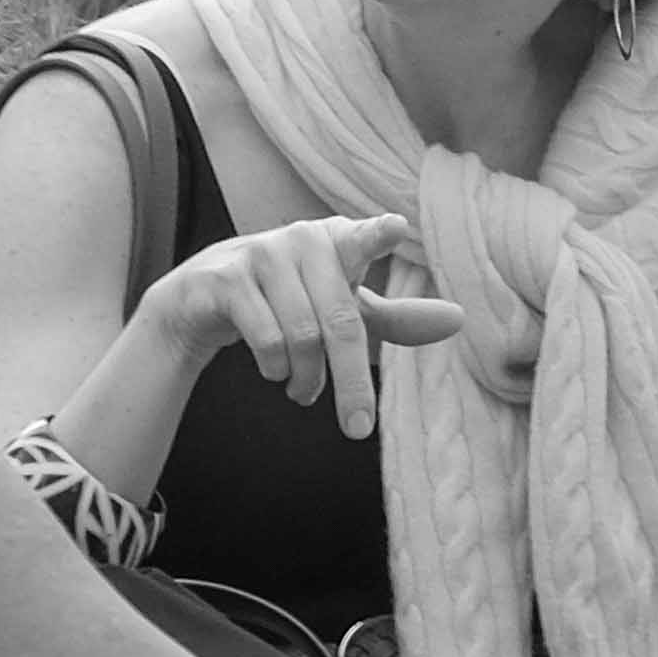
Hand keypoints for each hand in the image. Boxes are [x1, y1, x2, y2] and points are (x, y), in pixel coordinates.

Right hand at [139, 213, 465, 439]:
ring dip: (305, 378)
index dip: (377, 235)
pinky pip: (266, 339)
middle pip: (341, 322)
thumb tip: (457, 319)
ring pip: (302, 337)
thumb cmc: (288, 301)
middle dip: (351, 383)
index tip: (394, 228)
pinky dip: (275, 369)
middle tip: (358, 428)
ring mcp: (260, 254)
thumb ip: (394, 317)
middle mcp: (301, 239)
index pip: (362, 238)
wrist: (200, 301)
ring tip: (302, 390)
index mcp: (337, 240)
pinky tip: (274, 372)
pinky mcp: (227, 278)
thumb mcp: (341, 309)